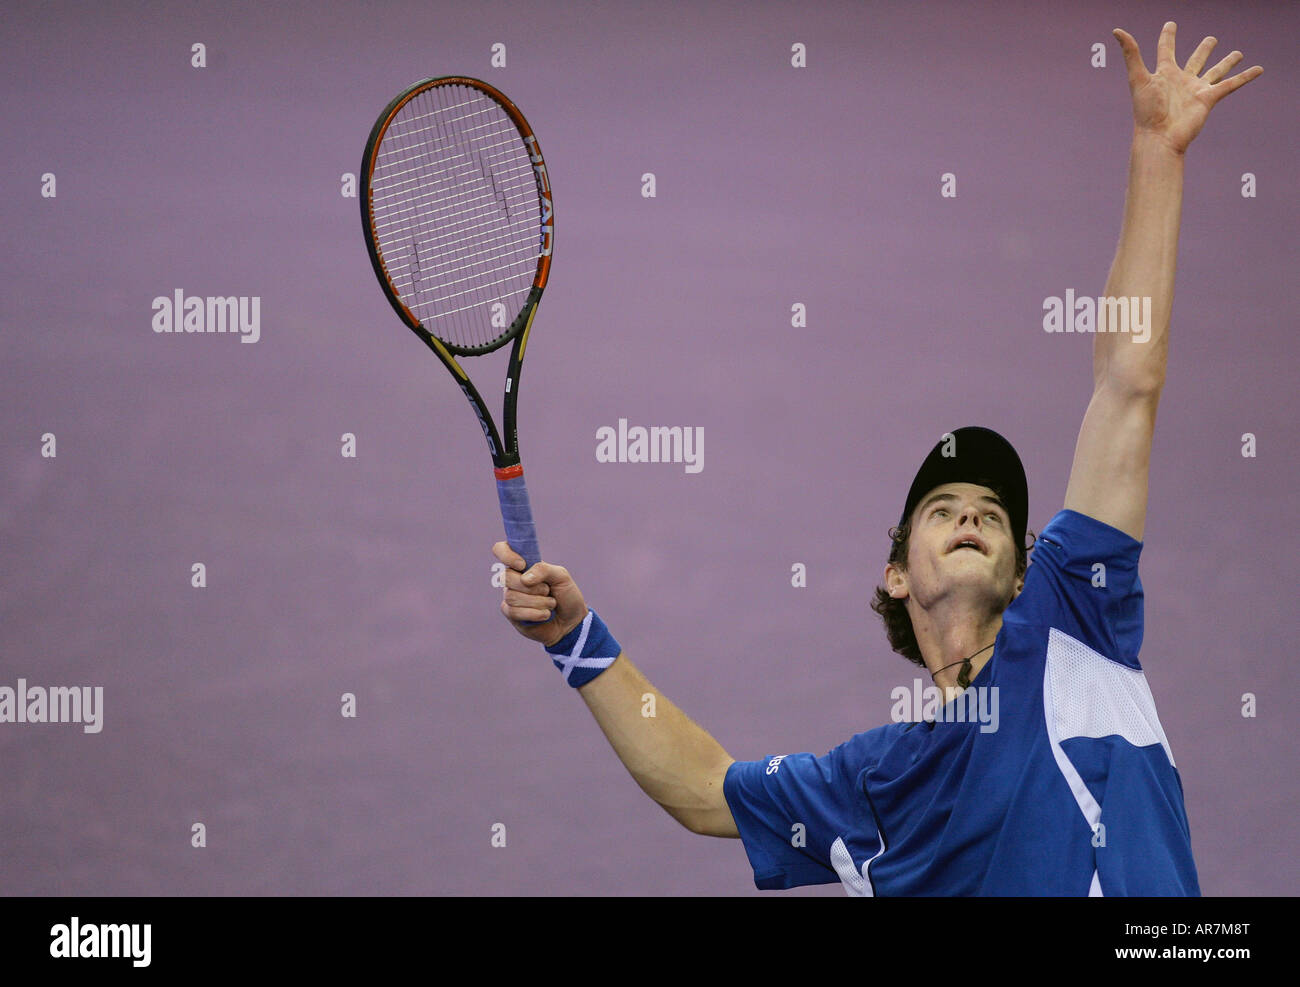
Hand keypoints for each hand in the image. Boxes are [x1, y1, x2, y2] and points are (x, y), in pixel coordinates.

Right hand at [493, 542, 588, 647]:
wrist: (571, 621)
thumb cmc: (565, 595)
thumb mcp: (561, 576)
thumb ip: (544, 570)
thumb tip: (524, 579)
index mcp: (523, 564)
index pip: (501, 549)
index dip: (506, 554)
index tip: (522, 564)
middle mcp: (513, 579)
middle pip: (506, 577)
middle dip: (532, 587)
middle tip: (547, 590)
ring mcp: (510, 596)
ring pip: (511, 596)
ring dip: (537, 602)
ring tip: (551, 604)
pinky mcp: (512, 614)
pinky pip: (514, 612)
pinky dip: (535, 614)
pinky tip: (545, 615)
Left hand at [1113, 22, 1262, 155]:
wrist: (1159, 138)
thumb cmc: (1145, 111)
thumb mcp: (1137, 78)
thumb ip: (1131, 54)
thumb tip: (1117, 31)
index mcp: (1164, 73)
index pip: (1166, 49)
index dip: (1167, 36)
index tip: (1170, 24)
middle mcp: (1181, 80)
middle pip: (1195, 60)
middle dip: (1204, 49)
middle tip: (1211, 40)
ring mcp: (1196, 90)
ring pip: (1215, 71)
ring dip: (1226, 62)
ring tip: (1237, 53)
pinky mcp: (1209, 99)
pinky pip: (1231, 85)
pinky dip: (1245, 77)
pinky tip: (1258, 69)